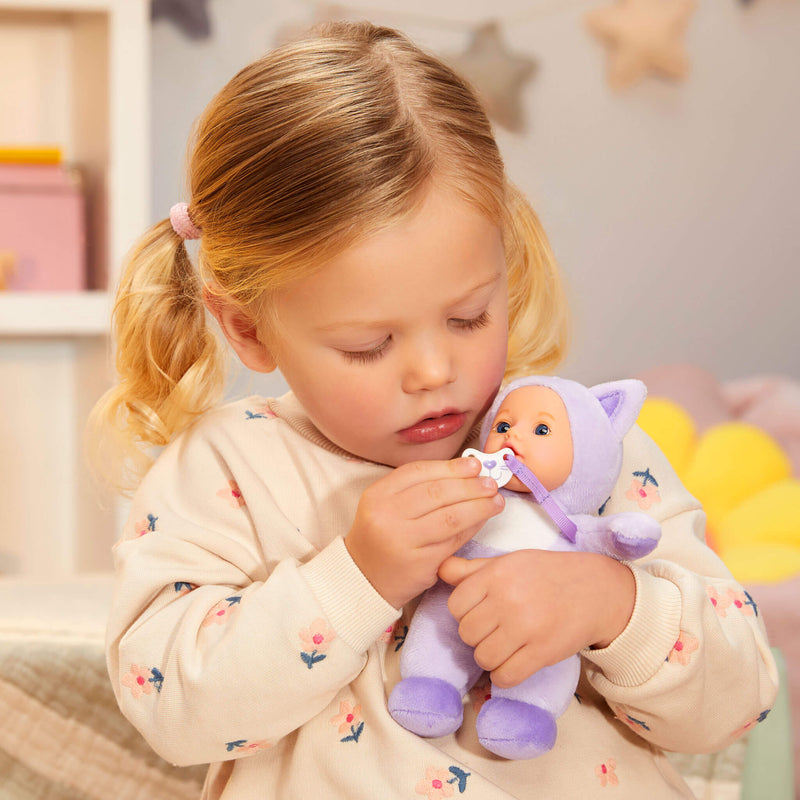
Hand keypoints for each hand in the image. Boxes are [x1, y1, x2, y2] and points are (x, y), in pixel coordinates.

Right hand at [345, 458, 504, 608]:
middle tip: (490, 482)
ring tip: (495, 500)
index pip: (418, 472)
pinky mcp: (419, 563)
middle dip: (469, 485)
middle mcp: (385, 516)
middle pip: (436, 493)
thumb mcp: (387, 506)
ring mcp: (401, 540)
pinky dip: (472, 527)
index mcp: (377, 495)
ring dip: (478, 506)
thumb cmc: (382, 538)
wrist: (364, 579)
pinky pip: (453, 540)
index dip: (450, 467)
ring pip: (449, 517)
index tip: (473, 465)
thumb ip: (417, 488)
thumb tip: (463, 471)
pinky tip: (483, 519)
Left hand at [438, 549, 635, 688]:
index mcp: (496, 574)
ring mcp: (525, 627)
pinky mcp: (542, 652)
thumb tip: (439, 568)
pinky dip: (504, 675)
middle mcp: (507, 599)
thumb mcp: (509, 562)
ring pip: (482, 657)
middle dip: (477, 635)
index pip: (456, 605)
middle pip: (466, 633)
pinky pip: (505, 676)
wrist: (596, 590)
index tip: (481, 611)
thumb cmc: (547, 574)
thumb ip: (472, 569)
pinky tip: (514, 662)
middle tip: (495, 629)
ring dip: (490, 656)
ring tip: (506, 645)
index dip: (465, 612)